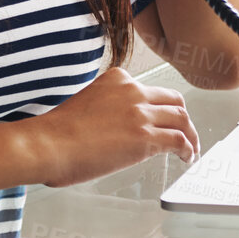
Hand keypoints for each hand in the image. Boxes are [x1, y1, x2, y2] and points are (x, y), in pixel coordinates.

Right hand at [20, 67, 199, 187]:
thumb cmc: (55, 132)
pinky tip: (186, 158)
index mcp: (116, 79)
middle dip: (182, 117)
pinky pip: (179, 140)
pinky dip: (188, 149)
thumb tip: (111, 128)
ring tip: (191, 149)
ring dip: (191, 135)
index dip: (160, 107)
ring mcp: (140, 113)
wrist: (47, 145)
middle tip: (185, 133)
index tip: (161, 119)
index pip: (149, 89)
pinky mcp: (145, 138)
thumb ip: (105, 107)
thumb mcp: (85, 102)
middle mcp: (132, 91)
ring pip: (181, 119)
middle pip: (173, 100)